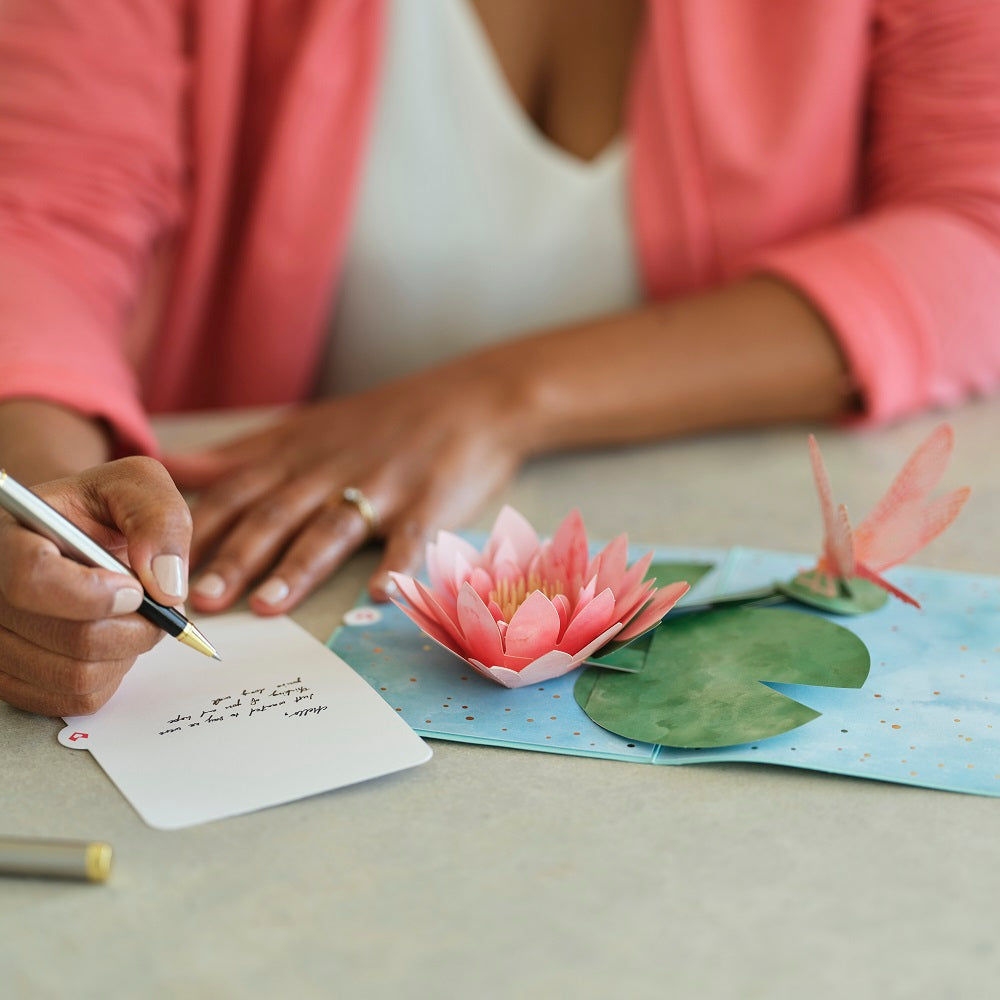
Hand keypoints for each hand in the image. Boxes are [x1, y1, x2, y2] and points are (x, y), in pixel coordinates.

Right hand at [0, 458, 192, 715]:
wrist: (76, 537)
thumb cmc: (103, 510)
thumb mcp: (138, 487)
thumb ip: (158, 520)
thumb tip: (166, 585)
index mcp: (9, 537)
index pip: (33, 579)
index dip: (96, 594)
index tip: (136, 589)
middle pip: (71, 638)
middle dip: (134, 626)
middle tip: (151, 603)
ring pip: (77, 676)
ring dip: (125, 652)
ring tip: (128, 617)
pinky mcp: (10, 678)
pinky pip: (74, 699)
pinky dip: (110, 675)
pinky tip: (110, 640)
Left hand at [163, 361, 529, 614]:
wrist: (470, 398)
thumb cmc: (383, 420)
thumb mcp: (304, 426)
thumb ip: (239, 453)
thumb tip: (169, 464)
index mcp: (298, 457)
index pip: (236, 493)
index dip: (195, 529)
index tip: (156, 566)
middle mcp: (331, 471)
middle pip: (275, 515)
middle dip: (235, 557)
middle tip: (197, 600)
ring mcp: (382, 486)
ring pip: (332, 528)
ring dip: (298, 567)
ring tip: (267, 606)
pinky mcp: (429, 502)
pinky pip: (411, 537)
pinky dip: (398, 564)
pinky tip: (381, 595)